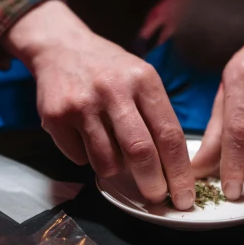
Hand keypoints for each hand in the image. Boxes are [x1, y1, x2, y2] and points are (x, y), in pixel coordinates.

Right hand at [5, 1, 194, 208]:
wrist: (61, 47)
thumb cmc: (109, 68)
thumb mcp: (140, 77)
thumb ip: (155, 115)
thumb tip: (172, 168)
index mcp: (143, 79)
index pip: (169, 134)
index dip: (180, 171)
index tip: (185, 196)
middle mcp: (114, 90)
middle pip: (141, 152)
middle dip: (153, 184)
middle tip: (157, 197)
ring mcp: (83, 104)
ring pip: (108, 162)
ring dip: (115, 169)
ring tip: (113, 152)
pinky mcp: (57, 117)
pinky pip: (79, 158)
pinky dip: (87, 157)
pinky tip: (85, 135)